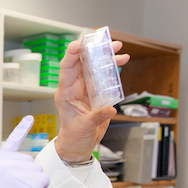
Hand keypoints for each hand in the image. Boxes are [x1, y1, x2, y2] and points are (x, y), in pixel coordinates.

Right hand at [0, 116, 48, 187]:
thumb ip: (2, 174)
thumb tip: (15, 179)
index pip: (13, 141)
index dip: (22, 129)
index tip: (30, 118)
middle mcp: (10, 161)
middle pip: (30, 163)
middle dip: (26, 177)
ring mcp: (22, 170)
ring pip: (38, 173)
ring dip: (32, 185)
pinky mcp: (33, 181)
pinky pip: (44, 182)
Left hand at [54, 38, 129, 162]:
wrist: (78, 145)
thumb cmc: (74, 136)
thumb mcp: (84, 127)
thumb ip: (97, 117)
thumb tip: (110, 109)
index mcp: (66, 93)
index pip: (67, 68)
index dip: (72, 54)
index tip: (81, 43)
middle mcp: (74, 87)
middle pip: (82, 63)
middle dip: (94, 50)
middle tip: (108, 42)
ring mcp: (85, 89)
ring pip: (93, 67)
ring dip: (105, 57)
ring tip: (118, 49)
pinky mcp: (95, 92)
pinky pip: (102, 76)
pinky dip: (111, 68)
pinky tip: (121, 61)